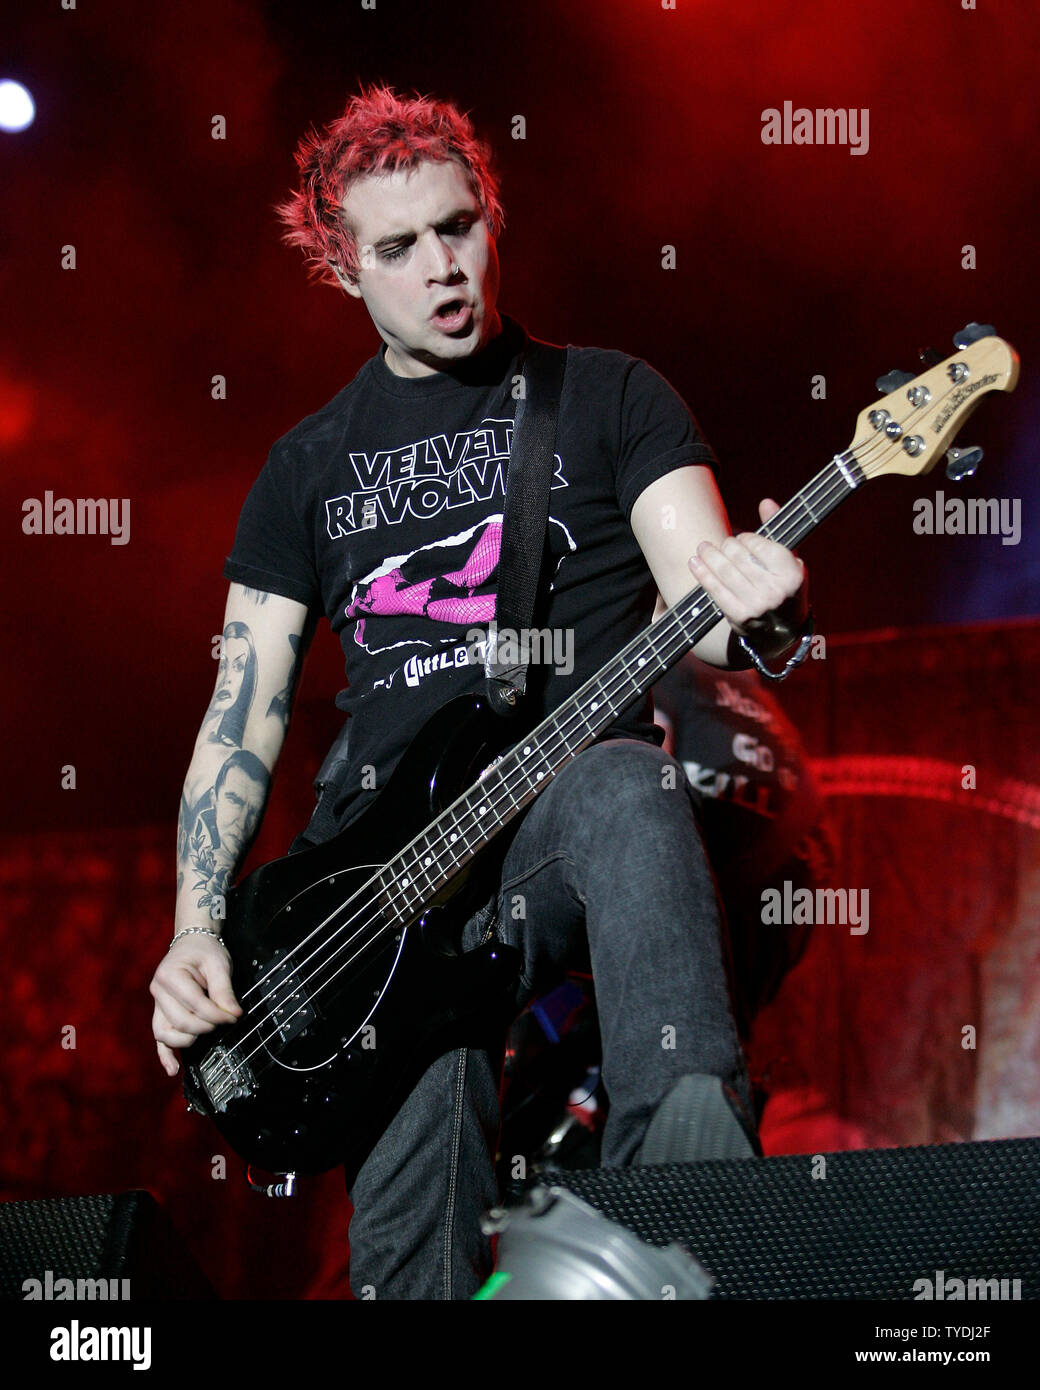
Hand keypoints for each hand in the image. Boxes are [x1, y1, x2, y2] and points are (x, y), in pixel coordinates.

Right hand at [150, 933, 242, 1076]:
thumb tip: (233, 1014)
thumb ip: (224, 990)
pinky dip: (165, 1055)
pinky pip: (159, 1038)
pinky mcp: (160, 1014)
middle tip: (224, 1021)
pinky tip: (173, 1070)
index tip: (234, 1015)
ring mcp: (156, 1004)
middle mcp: (158, 991)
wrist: (191, 943)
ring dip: (188, 1039)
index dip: (217, 1014)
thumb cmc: (204, 951)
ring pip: (166, 1033)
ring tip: (206, 1034)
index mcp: (170, 976)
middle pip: (180, 1021)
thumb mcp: (218, 964)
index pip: (195, 1004)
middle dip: (206, 1026)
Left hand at [688, 498, 807, 655]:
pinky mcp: (739, 616)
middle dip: (725, 546)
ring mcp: (757, 604)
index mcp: (792, 572)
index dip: (746, 538)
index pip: (759, 544)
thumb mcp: (790, 559)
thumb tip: (765, 501)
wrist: (783, 632)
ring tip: (702, 548)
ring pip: (724, 571)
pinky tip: (695, 563)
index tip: (742, 539)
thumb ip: (777, 529)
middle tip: (719, 544)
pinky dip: (702, 574)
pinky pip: (716, 590)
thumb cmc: (785, 588)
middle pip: (738, 556)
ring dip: (709, 556)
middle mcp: (775, 589)